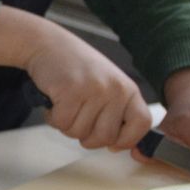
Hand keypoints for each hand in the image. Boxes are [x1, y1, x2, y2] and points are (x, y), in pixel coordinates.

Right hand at [22, 24, 152, 152]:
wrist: (48, 44)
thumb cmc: (75, 68)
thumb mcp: (106, 85)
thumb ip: (116, 111)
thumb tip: (117, 145)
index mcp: (128, 89)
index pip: (142, 124)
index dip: (127, 140)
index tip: (112, 144)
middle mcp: (115, 90)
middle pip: (105, 137)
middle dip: (86, 136)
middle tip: (77, 120)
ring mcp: (93, 90)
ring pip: (79, 133)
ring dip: (66, 125)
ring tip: (65, 105)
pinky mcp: (70, 91)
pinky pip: (61, 123)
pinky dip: (52, 118)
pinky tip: (54, 102)